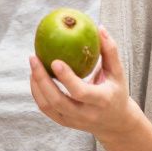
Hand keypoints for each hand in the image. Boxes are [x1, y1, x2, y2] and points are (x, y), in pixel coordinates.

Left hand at [29, 26, 140, 141]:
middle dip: (42, 80)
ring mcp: (73, 121)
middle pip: (58, 101)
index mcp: (101, 101)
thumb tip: (99, 27)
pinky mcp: (64, 123)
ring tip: (33, 64)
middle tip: (34, 58)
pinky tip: (34, 76)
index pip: (81, 92)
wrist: (115, 123)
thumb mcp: (118, 72)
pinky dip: (37, 92)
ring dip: (36, 85)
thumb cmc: (116, 91)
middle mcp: (86, 115)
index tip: (54, 60)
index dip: (66, 78)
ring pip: (48, 106)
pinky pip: (45, 108)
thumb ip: (110, 51)